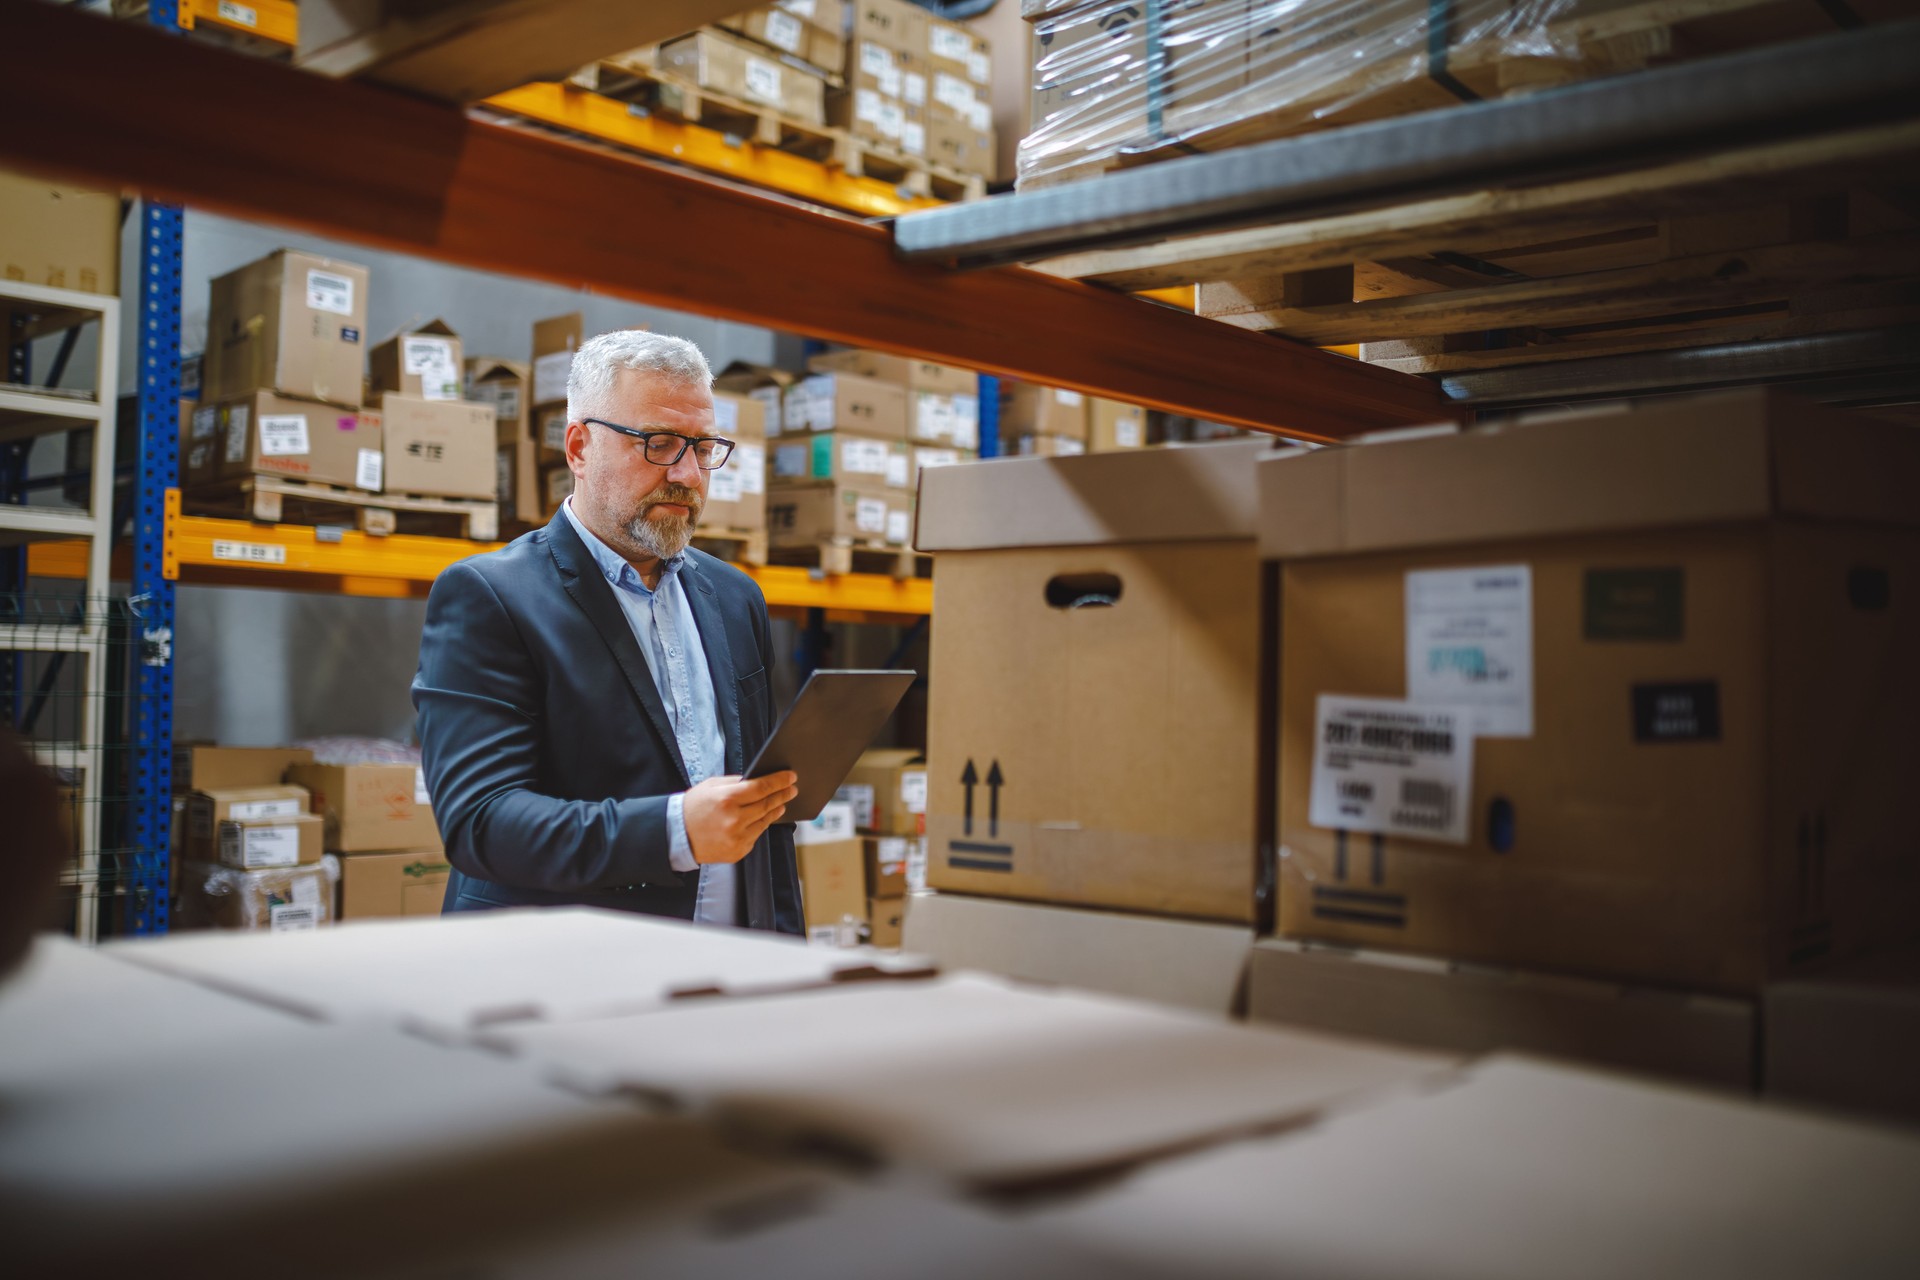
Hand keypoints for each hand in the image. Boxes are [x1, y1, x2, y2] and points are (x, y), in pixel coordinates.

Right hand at [683, 772, 797, 864]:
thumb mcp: (711, 786)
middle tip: (792, 789)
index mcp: (727, 799)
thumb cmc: (693, 807)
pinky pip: (755, 836)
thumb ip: (735, 783)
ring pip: (764, 821)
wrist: (676, 836)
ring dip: (775, 810)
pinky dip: (760, 825)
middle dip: (782, 795)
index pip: (761, 787)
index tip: (791, 777)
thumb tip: (758, 781)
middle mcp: (734, 820)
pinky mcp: (738, 852)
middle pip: (767, 805)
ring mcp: (737, 838)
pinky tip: (764, 818)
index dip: (779, 781)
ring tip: (781, 803)